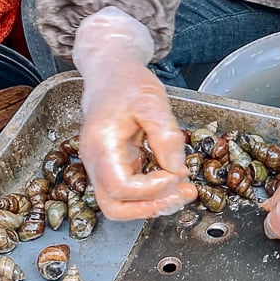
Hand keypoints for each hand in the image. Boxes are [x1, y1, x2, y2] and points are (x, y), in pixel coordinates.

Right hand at [73, 8, 196, 219]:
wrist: (110, 72)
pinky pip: (128, 192)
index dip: (151, 189)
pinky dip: (151, 195)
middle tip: (183, 194)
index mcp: (101, 145)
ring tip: (183, 191)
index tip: (177, 174)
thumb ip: (165, 136)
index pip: (120, 186)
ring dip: (152, 205)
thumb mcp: (152, 101)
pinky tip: (174, 182)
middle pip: (114, 206)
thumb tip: (177, 170)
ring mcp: (102, 166)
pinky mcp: (113, 167)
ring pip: (119, 204)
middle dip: (150, 208)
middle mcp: (95, 162)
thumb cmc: (127, 83)